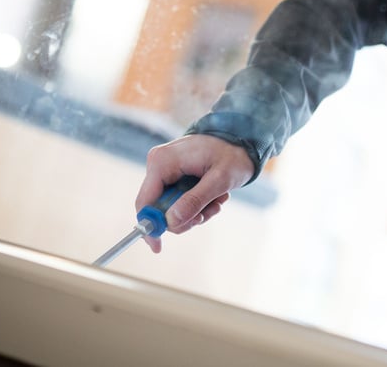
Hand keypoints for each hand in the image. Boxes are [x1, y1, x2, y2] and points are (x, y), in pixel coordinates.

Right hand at [135, 133, 254, 252]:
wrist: (242, 139)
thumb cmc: (233, 154)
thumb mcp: (219, 180)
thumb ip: (195, 200)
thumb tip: (171, 222)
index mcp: (163, 162)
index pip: (145, 202)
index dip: (149, 227)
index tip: (157, 247)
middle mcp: (159, 165)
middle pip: (158, 209)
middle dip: (186, 217)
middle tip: (208, 212)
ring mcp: (165, 170)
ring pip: (171, 208)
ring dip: (196, 211)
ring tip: (218, 200)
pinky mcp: (173, 176)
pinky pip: (178, 201)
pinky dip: (198, 204)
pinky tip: (214, 196)